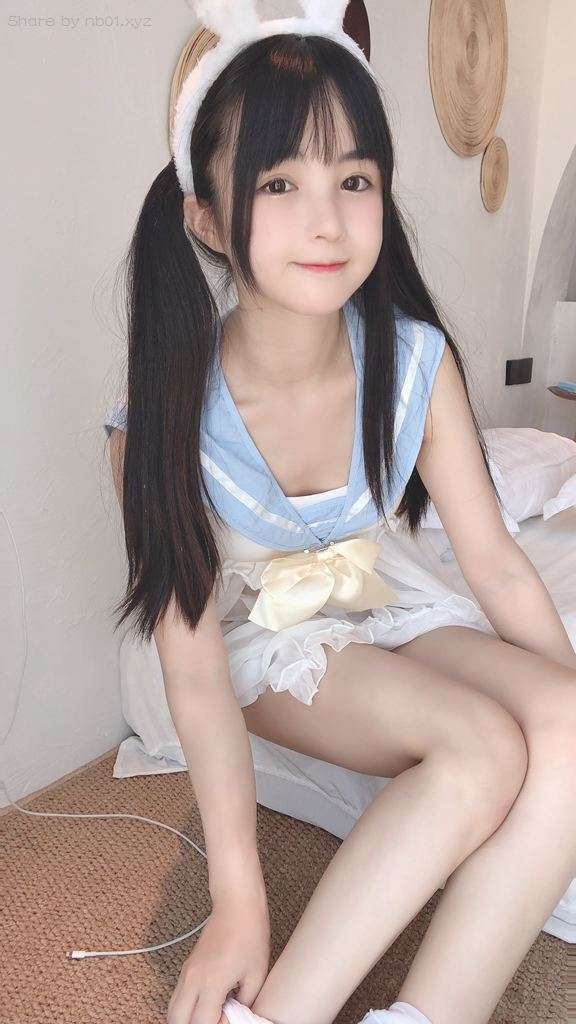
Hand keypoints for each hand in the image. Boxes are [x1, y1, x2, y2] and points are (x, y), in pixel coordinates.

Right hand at [167, 888, 270, 1023]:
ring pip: (173, 1008)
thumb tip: (238, 1016)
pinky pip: (178, 995)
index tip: (230, 1019)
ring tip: (212, 1012)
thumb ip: (246, 1002)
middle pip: (177, 1020)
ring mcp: (186, 972)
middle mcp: (192, 979)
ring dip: (187, 1017)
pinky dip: (187, 1006)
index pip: (202, 1022)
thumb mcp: (256, 974)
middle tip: (216, 1019)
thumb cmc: (250, 935)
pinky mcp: (186, 966)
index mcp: (212, 982)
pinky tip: (209, 1001)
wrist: (237, 905)